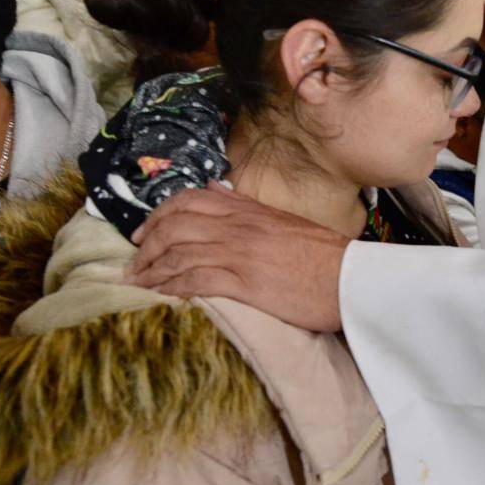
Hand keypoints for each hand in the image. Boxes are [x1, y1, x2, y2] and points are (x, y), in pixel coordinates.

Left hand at [123, 184, 350, 331]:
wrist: (351, 279)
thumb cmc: (322, 256)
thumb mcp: (281, 220)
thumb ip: (245, 206)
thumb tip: (215, 190)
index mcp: (247, 210)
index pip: (188, 201)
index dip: (158, 215)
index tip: (143, 234)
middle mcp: (238, 226)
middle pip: (174, 226)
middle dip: (146, 245)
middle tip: (133, 263)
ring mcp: (239, 252)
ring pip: (178, 252)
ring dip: (152, 269)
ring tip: (138, 283)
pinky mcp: (244, 281)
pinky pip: (195, 279)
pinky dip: (172, 286)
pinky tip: (162, 295)